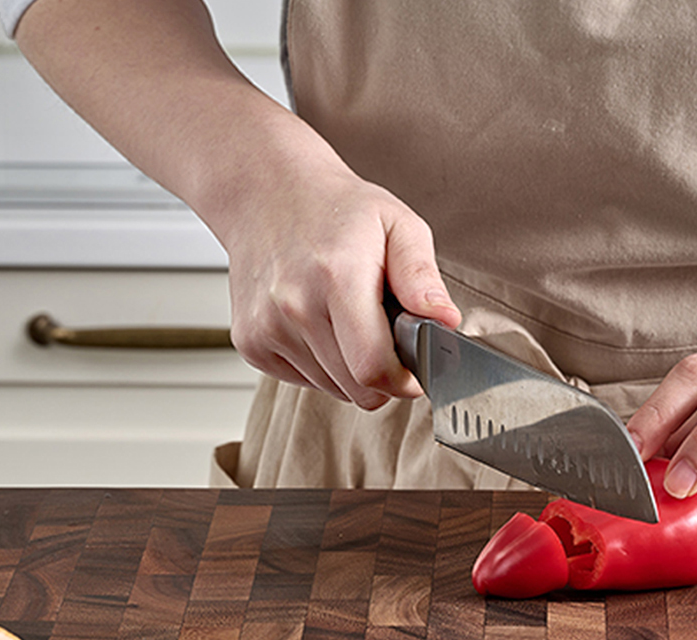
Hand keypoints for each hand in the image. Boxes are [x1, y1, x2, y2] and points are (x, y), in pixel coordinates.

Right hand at [221, 159, 460, 409]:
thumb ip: (422, 276)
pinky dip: (320, 365)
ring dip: (349, 370)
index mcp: (337, 277)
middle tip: (385, 338)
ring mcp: (266, 329)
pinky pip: (303, 380)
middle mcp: (294, 307)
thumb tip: (446, 322)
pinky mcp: (250, 344)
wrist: (266, 193)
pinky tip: (319, 325)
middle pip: (356, 389)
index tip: (414, 371)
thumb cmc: (335, 209)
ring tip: (347, 322)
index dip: (403, 381)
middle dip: (381, 375)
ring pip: (331, 389)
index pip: (373, 369)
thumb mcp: (397, 225)